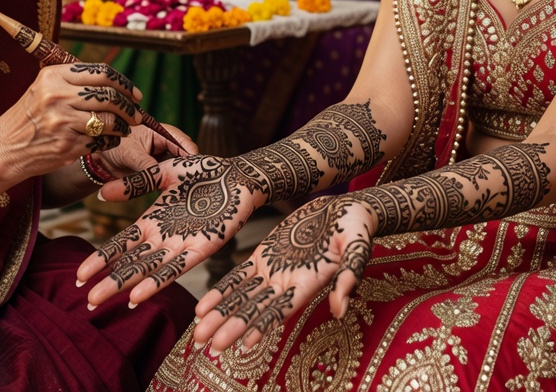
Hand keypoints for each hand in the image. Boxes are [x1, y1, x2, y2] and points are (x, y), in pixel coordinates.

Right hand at [0, 62, 142, 177]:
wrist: (4, 149)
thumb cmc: (29, 118)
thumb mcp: (43, 89)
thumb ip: (74, 82)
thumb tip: (115, 84)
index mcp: (53, 76)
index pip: (102, 73)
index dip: (124, 83)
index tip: (135, 94)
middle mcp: (57, 96)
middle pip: (109, 96)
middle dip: (130, 107)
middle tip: (137, 114)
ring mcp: (62, 121)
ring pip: (109, 120)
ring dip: (124, 126)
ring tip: (125, 128)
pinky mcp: (67, 145)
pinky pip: (101, 140)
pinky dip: (111, 141)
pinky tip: (110, 140)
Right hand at [75, 155, 264, 307]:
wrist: (239, 174)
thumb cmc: (204, 172)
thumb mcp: (163, 173)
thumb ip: (135, 185)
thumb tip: (101, 194)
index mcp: (153, 222)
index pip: (120, 244)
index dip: (101, 260)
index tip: (80, 275)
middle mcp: (164, 238)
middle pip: (131, 263)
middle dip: (109, 282)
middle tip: (87, 301)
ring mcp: (182, 245)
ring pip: (148, 270)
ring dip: (126, 286)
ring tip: (103, 300)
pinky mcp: (203, 248)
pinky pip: (176, 268)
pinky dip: (156, 282)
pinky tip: (138, 294)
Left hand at [95, 122, 197, 177]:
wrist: (101, 160)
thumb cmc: (113, 147)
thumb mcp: (129, 152)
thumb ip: (145, 163)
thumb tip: (160, 175)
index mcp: (161, 132)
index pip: (181, 140)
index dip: (190, 152)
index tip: (195, 164)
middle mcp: (166, 146)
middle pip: (184, 156)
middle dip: (188, 167)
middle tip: (193, 179)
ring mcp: (164, 160)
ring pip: (178, 169)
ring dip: (180, 177)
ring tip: (185, 187)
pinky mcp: (159, 173)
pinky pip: (168, 179)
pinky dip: (172, 185)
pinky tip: (175, 192)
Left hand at [191, 196, 374, 352]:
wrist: (344, 210)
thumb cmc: (357, 227)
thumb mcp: (358, 245)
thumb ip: (350, 275)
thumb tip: (340, 309)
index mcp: (309, 283)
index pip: (282, 310)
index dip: (263, 325)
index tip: (244, 344)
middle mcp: (288, 283)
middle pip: (255, 310)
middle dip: (231, 327)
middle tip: (208, 345)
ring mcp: (274, 272)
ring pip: (242, 297)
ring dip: (220, 315)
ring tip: (197, 334)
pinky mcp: (264, 256)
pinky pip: (238, 277)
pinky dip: (221, 292)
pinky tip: (202, 307)